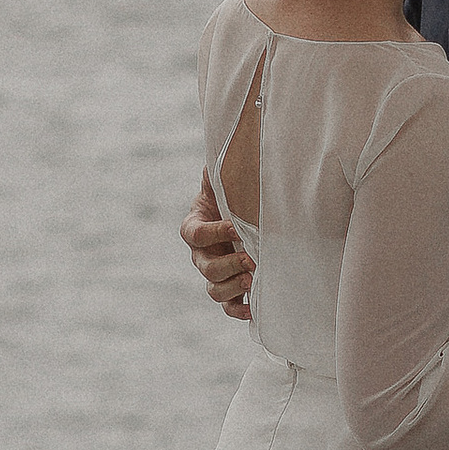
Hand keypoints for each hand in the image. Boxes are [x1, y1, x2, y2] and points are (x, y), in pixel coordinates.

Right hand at [182, 175, 252, 321]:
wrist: (248, 211)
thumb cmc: (236, 190)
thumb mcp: (224, 175)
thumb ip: (222, 165)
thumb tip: (229, 139)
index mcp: (195, 225)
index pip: (195, 234)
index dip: (213, 232)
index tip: (234, 226)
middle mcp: (202, 253)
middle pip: (204, 267)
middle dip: (227, 264)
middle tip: (250, 258)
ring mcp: (215, 272)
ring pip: (214, 289)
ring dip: (232, 287)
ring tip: (252, 280)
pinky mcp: (231, 285)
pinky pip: (228, 305)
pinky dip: (238, 310)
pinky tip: (253, 309)